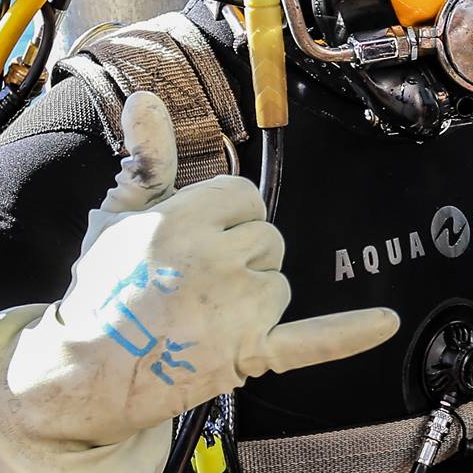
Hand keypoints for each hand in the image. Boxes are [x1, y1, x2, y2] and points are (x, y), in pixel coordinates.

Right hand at [0, 92, 396, 472]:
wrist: (86, 373)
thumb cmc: (102, 292)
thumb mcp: (117, 216)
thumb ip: (146, 158)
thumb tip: (147, 99)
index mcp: (185, 219)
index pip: (245, 197)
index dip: (225, 217)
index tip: (196, 239)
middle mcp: (217, 259)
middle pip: (268, 238)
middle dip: (240, 257)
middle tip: (193, 283)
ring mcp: (238, 309)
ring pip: (281, 284)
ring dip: (255, 297)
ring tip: (203, 316)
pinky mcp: (252, 353)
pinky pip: (314, 339)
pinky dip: (350, 333)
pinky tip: (386, 322)